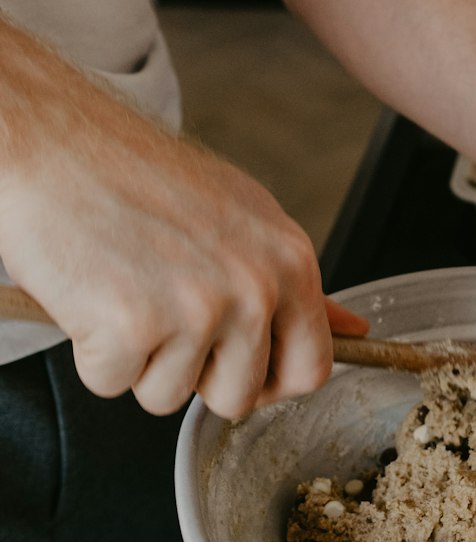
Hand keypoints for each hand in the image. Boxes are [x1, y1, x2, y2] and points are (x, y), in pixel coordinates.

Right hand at [0, 40, 365, 419]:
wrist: (56, 143)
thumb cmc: (138, 175)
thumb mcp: (243, 217)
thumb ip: (293, 285)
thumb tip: (353, 331)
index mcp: (289, 261)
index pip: (312, 370)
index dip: (269, 382)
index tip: (237, 365)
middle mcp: (254, 288)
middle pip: (238, 397)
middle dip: (195, 375)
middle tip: (163, 310)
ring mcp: (195, 310)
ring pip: (169, 396)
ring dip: (139, 359)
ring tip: (125, 288)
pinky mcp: (131, 328)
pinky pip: (112, 383)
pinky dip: (92, 351)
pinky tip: (92, 293)